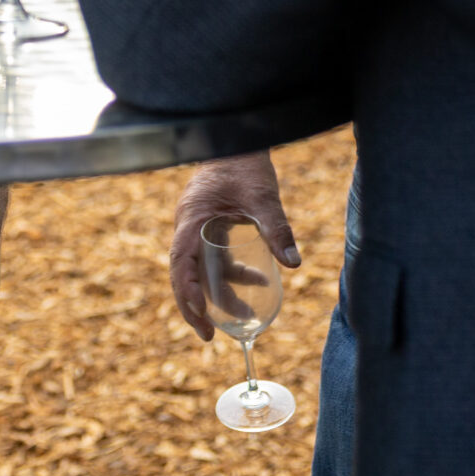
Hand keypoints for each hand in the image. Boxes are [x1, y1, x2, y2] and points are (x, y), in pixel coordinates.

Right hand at [168, 151, 300, 341]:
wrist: (238, 139)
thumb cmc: (245, 164)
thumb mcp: (263, 196)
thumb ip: (276, 228)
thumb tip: (294, 264)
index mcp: (191, 219)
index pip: (180, 264)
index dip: (186, 294)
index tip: (201, 320)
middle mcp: (189, 227)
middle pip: (184, 274)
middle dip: (195, 306)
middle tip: (210, 336)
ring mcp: (198, 228)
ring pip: (201, 270)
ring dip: (220, 294)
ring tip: (247, 315)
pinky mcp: (210, 227)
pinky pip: (215, 258)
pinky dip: (233, 274)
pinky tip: (262, 281)